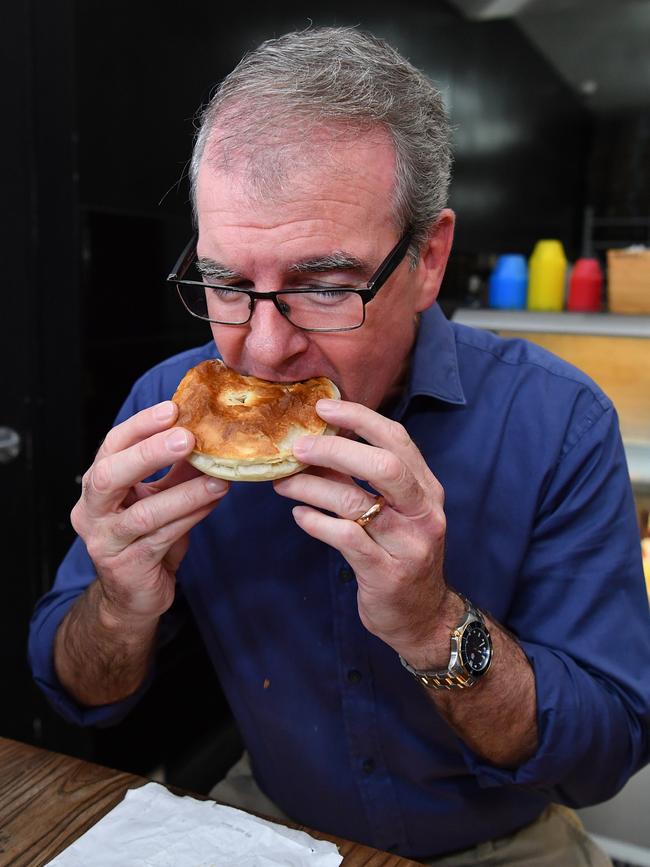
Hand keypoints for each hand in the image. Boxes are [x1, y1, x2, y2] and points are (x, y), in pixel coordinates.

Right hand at [70, 401, 228, 626]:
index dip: (140, 426)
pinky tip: (213, 502)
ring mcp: (105, 541)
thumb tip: (208, 433)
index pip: (112, 447)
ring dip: (185, 492)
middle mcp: (92, 512)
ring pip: (144, 512)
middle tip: (187, 437)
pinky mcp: (127, 566)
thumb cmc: (146, 540)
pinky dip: (191, 517)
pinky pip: (162, 537)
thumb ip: (176, 470)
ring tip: (218, 478)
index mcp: (97, 487)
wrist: (133, 596)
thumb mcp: (159, 498)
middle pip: (110, 475)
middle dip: (149, 453)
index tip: (173, 408)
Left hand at [273, 398, 448, 664]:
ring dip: (311, 488)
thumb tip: (316, 446)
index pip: (397, 439)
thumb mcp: (393, 513)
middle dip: (335, 450)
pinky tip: (299, 517)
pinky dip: (315, 523)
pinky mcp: (386, 573)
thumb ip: (362, 480)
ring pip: (355, 502)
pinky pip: (344, 538)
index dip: (360, 419)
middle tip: (297, 447)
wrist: (421, 617)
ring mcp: (408, 544)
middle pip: (383, 465)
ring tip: (283, 484)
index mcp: (426, 489)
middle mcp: (424, 512)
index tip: (324, 408)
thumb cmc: (401, 555)